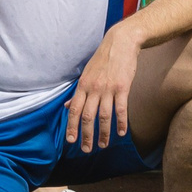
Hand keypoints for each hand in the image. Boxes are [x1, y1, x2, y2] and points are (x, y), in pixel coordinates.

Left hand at [66, 26, 139, 152]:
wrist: (121, 42)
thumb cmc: (103, 59)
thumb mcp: (87, 74)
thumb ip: (78, 92)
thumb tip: (67, 106)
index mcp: (83, 86)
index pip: (74, 110)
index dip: (72, 127)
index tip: (71, 141)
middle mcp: (94, 89)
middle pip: (88, 117)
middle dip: (86, 135)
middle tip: (87, 149)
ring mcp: (108, 88)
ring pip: (104, 116)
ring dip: (104, 133)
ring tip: (103, 145)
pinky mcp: (123, 87)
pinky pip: (121, 109)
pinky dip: (121, 122)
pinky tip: (121, 133)